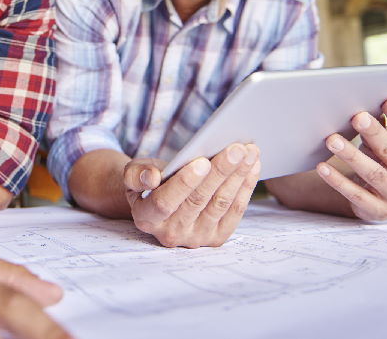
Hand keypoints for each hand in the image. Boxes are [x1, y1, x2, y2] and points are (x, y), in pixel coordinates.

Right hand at [123, 143, 260, 247]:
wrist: (160, 203)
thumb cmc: (148, 183)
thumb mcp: (133, 174)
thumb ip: (136, 175)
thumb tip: (151, 178)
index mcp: (146, 218)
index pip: (165, 202)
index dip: (184, 182)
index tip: (202, 161)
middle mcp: (171, 233)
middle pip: (199, 201)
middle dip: (220, 172)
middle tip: (237, 148)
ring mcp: (196, 238)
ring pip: (221, 204)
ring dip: (238, 176)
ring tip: (249, 152)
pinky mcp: (217, 237)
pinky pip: (235, 211)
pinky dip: (245, 187)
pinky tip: (252, 167)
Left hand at [317, 96, 386, 220]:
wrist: (378, 196)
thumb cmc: (381, 158)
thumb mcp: (386, 141)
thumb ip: (382, 124)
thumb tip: (365, 99)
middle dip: (374, 133)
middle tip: (357, 117)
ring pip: (373, 173)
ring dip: (352, 155)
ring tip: (332, 139)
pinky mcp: (378, 210)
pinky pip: (355, 194)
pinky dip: (337, 181)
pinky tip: (322, 167)